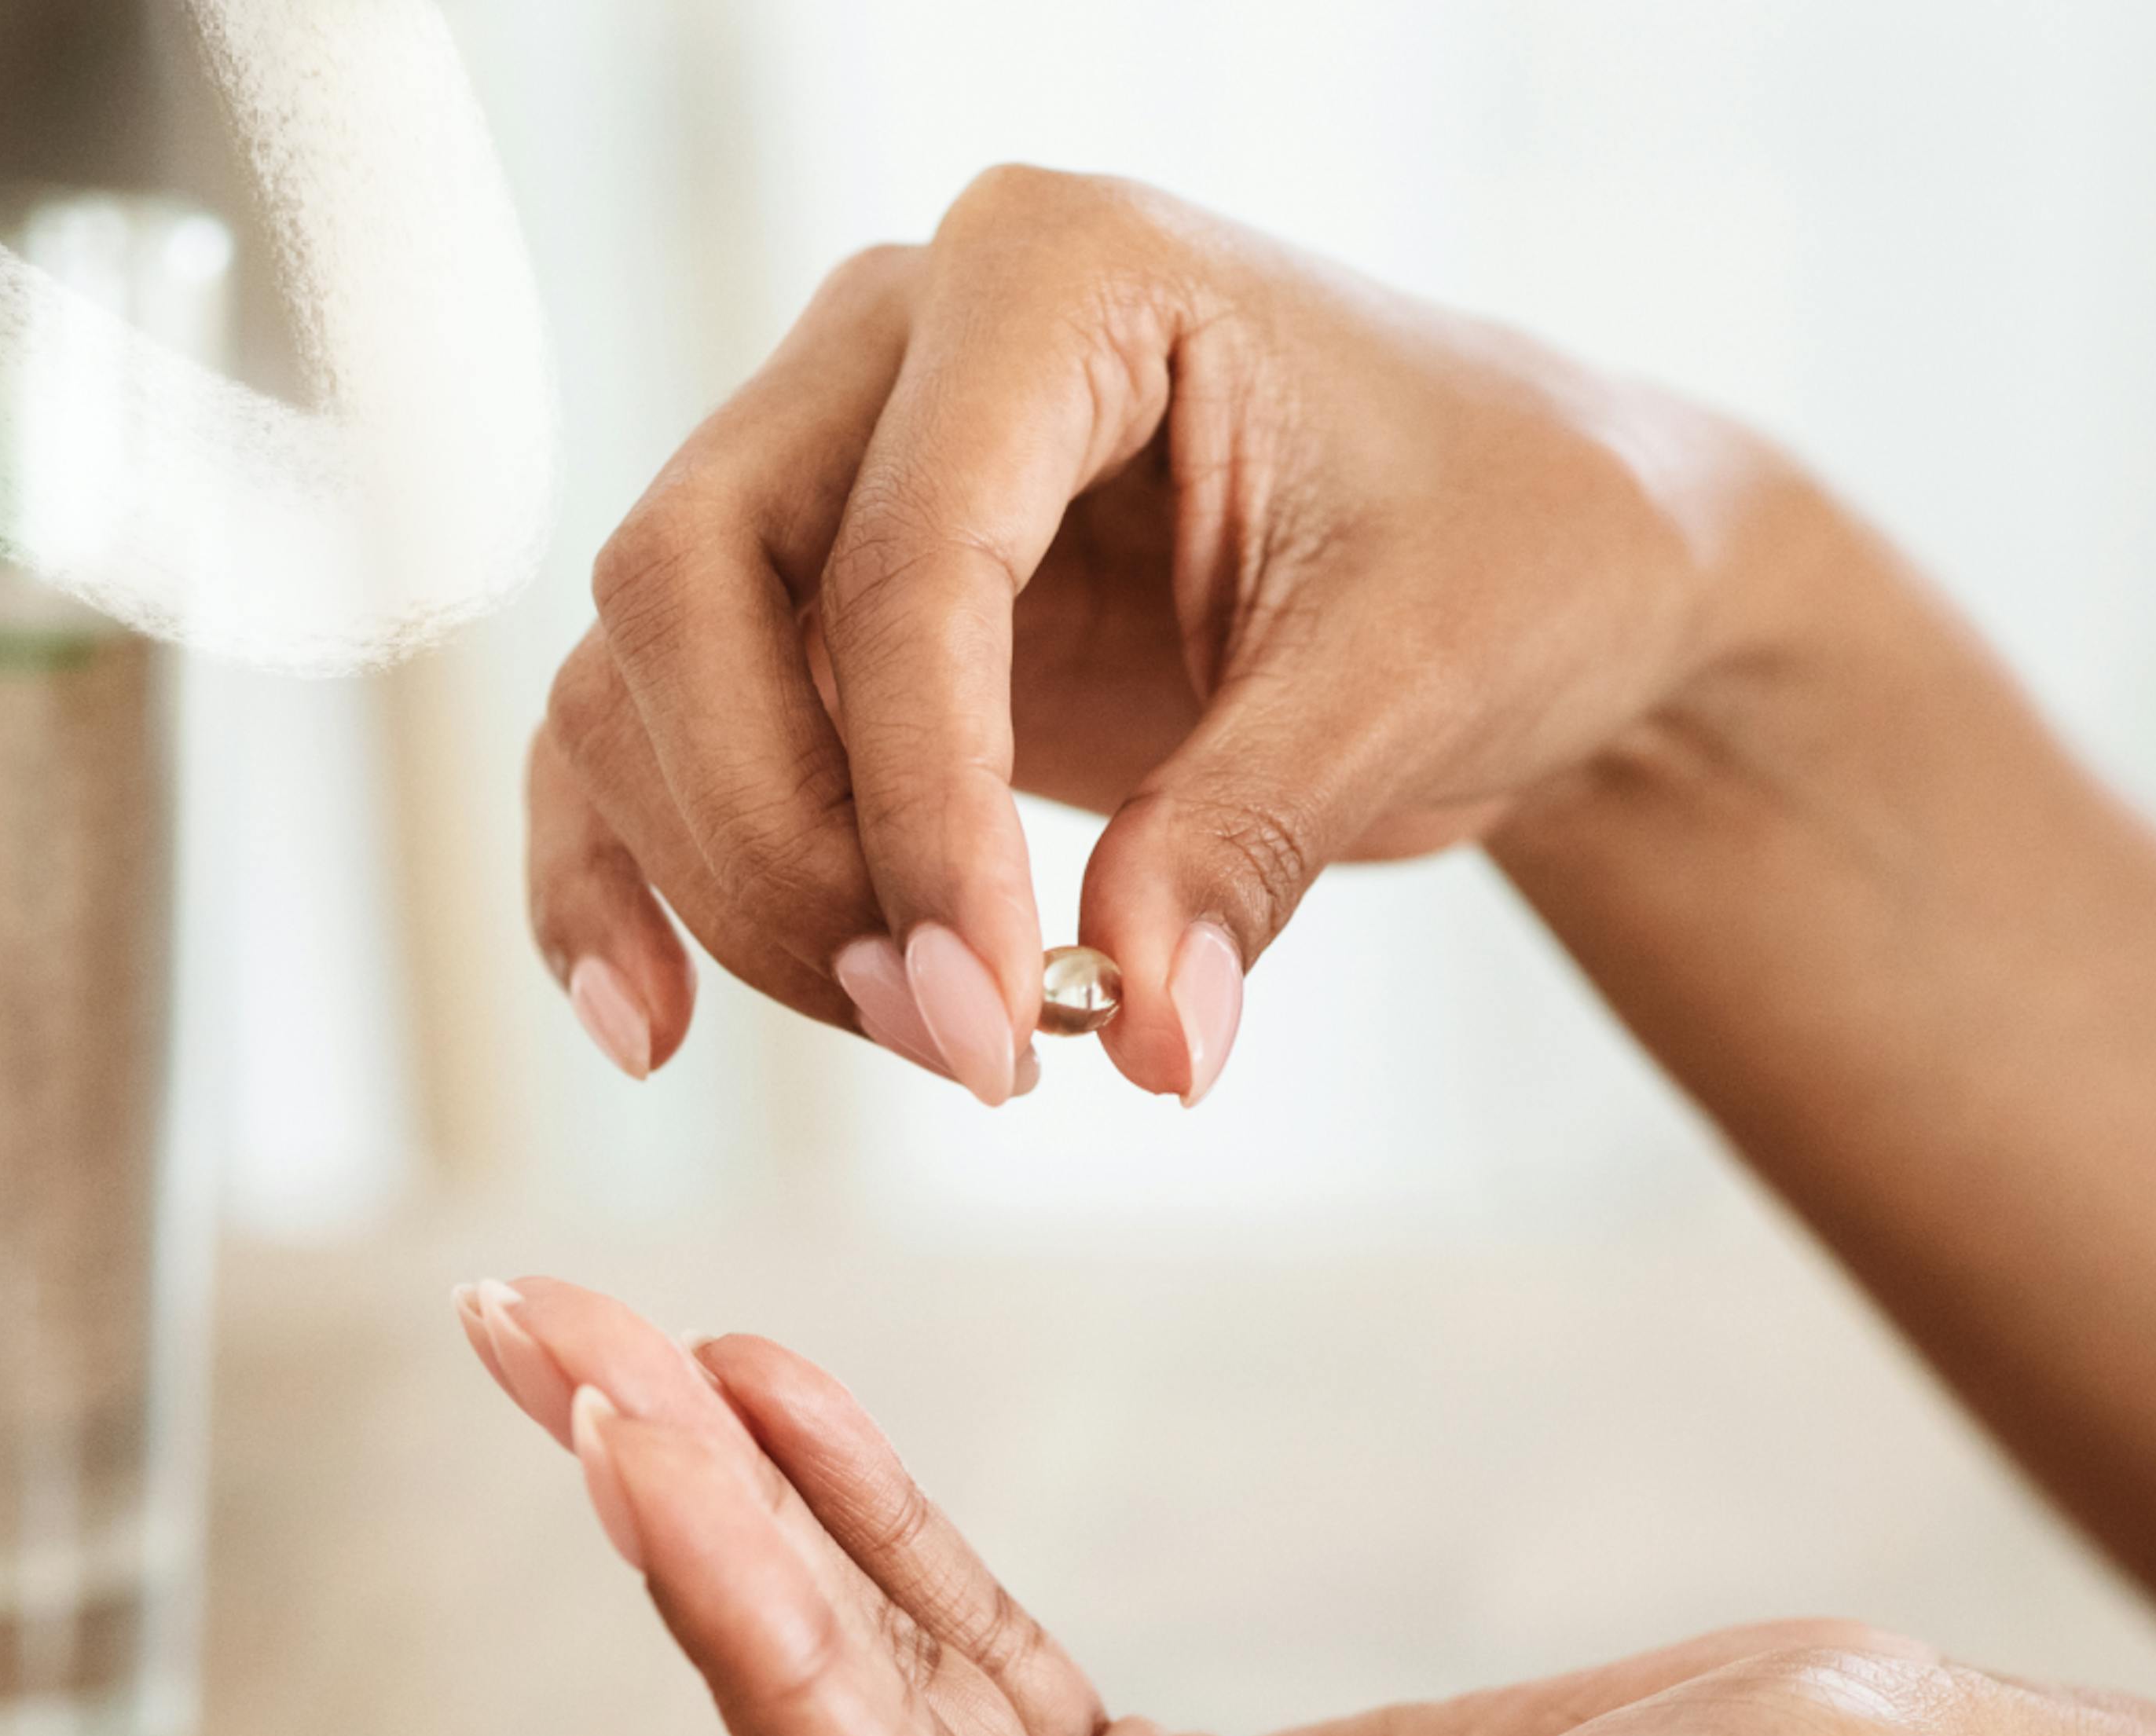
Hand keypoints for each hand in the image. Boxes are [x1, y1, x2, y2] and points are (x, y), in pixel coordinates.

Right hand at [530, 165, 1777, 1105]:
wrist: (1532, 551)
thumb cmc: (1508, 546)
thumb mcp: (1418, 680)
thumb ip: (1252, 844)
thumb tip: (1148, 1041)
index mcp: (1059, 275)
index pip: (903, 559)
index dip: (920, 815)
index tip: (991, 1019)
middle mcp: (893, 340)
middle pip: (689, 589)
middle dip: (787, 851)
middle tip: (952, 1040)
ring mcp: (822, 463)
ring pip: (639, 674)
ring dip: (735, 888)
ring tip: (924, 1038)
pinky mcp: (803, 608)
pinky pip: (635, 729)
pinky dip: (623, 877)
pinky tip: (654, 1024)